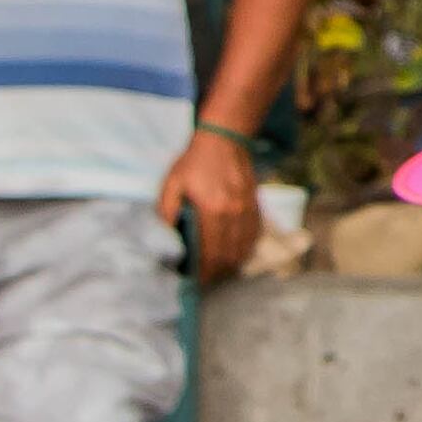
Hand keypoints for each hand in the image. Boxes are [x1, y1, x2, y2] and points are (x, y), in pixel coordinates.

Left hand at [161, 127, 258, 281]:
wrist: (225, 140)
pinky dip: (243, 250)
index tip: (195, 281)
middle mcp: (234, 215)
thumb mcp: (173, 184)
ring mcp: (248, 212)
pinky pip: (253, 238)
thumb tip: (166, 240)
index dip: (203, 273)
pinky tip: (233, 253)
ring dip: (230, 265)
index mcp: (212, 210)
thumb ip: (167, 213)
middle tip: (203, 279)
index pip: (210, 253)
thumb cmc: (194, 162)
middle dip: (216, 273)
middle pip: (228, 257)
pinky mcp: (255, 208)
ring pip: (243, 250)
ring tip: (217, 270)